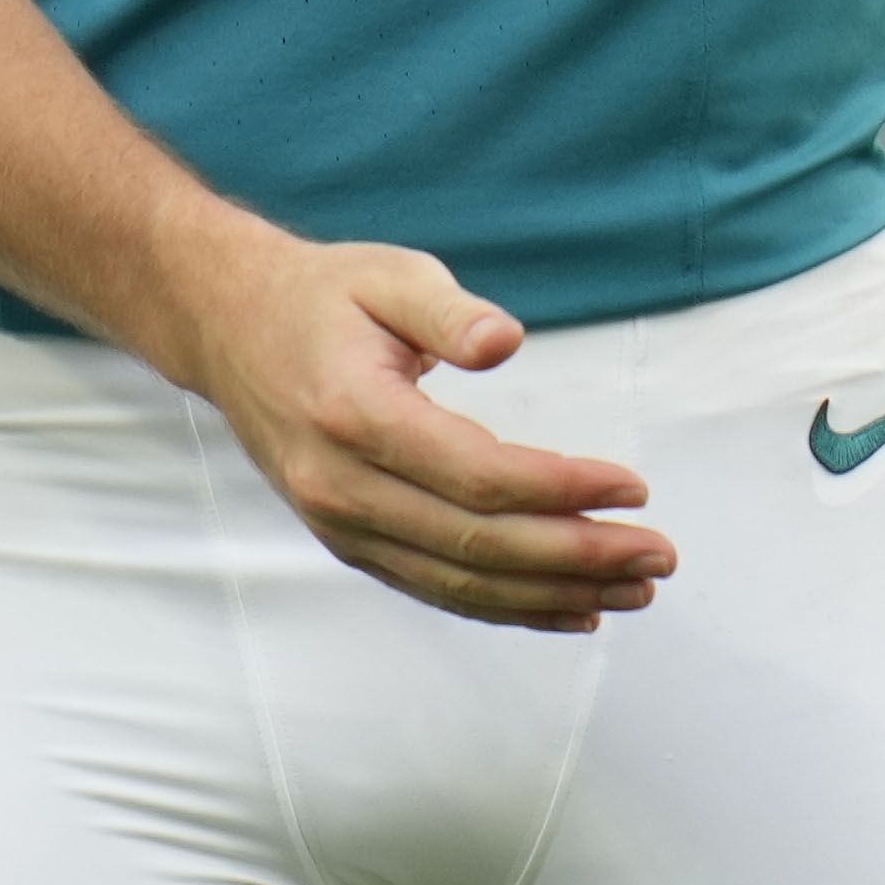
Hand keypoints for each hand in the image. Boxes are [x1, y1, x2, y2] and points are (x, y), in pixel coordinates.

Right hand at [157, 219, 669, 628]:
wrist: (226, 328)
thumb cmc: (319, 296)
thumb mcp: (386, 275)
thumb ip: (448, 311)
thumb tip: (506, 341)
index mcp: (355, 413)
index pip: (478, 475)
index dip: (562, 490)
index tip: (632, 488)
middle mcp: (341, 484)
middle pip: (478, 545)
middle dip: (579, 557)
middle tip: (659, 556)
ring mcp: (339, 522)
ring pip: (461, 583)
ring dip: (555, 594)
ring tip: (634, 591)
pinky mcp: (346, 540)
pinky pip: (436, 590)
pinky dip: (508, 609)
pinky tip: (570, 609)